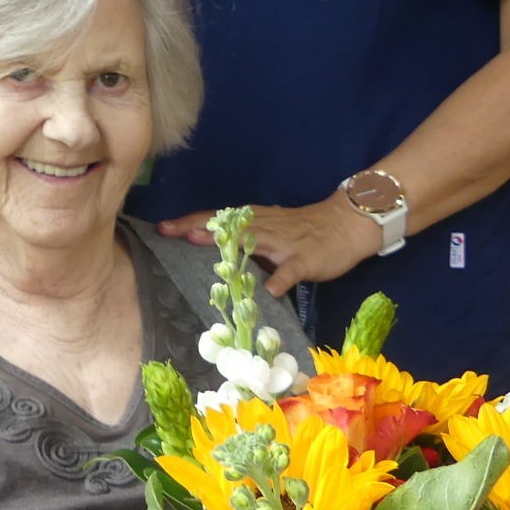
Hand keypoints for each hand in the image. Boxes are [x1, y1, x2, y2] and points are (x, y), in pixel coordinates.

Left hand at [157, 192, 382, 296]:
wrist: (347, 222)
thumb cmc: (305, 230)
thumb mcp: (271, 231)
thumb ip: (245, 242)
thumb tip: (213, 252)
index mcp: (254, 221)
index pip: (217, 219)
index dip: (190, 222)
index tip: (162, 227)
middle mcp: (264, 228)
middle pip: (226, 227)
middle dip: (198, 228)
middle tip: (170, 232)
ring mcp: (284, 243)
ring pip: (252, 241)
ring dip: (228, 246)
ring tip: (203, 250)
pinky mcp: (305, 259)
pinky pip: (290, 270)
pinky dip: (279, 279)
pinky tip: (269, 290)